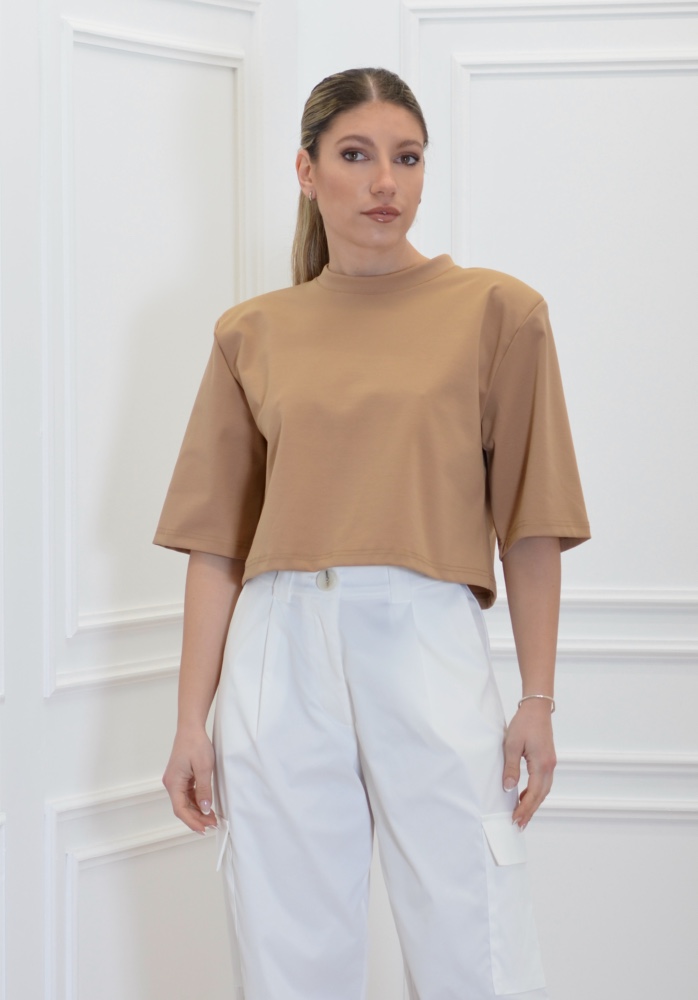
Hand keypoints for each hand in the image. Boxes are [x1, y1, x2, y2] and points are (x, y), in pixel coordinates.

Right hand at [162, 727, 217, 833]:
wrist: (191, 728)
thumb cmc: (196, 744)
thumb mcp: (204, 768)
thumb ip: (204, 790)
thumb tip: (206, 809)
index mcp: (173, 783)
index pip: (180, 809)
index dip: (192, 821)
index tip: (204, 829)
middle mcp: (171, 783)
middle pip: (182, 807)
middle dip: (197, 818)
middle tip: (213, 824)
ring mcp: (175, 780)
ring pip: (185, 802)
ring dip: (198, 811)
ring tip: (212, 818)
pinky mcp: (181, 777)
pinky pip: (187, 794)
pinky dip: (197, 802)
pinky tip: (207, 806)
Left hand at [502, 699, 556, 829]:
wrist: (537, 708)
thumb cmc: (524, 723)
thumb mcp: (511, 745)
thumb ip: (510, 768)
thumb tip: (508, 788)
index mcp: (542, 764)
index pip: (533, 794)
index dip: (524, 808)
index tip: (514, 819)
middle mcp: (550, 766)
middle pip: (541, 796)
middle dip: (530, 811)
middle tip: (518, 824)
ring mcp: (550, 763)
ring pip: (544, 790)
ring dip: (533, 803)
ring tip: (522, 814)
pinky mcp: (548, 759)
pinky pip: (543, 782)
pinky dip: (535, 792)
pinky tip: (525, 795)